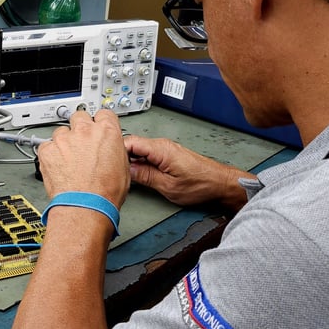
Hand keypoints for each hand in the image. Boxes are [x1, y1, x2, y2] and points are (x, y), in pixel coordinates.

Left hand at [37, 109, 129, 208]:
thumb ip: (114, 149)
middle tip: (81, 144)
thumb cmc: (105, 192)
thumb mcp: (123, 166)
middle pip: (80, 116)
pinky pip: (46, 146)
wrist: (86, 206)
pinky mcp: (47, 150)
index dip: (100, 122)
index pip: (103, 114)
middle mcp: (84, 131)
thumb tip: (110, 149)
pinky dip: (50, 154)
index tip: (96, 127)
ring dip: (64, 142)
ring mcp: (64, 139)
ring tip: (68, 161)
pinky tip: (57, 166)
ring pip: (61, 131)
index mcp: (107, 131)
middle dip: (80, 128)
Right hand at [124, 133, 253, 209]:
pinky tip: (137, 174)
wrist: (220, 184)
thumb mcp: (168, 186)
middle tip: (113, 172)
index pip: (129, 142)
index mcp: (160, 149)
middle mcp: (162, 145)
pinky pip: (146, 155)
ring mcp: (164, 149)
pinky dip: (139, 163)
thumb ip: (145, 177)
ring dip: (130, 162)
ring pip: (138, 151)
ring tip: (124, 175)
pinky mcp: (167, 155)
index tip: (107, 161)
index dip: (115, 151)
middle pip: (131, 145)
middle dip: (120, 157)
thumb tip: (126, 171)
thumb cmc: (201, 184)